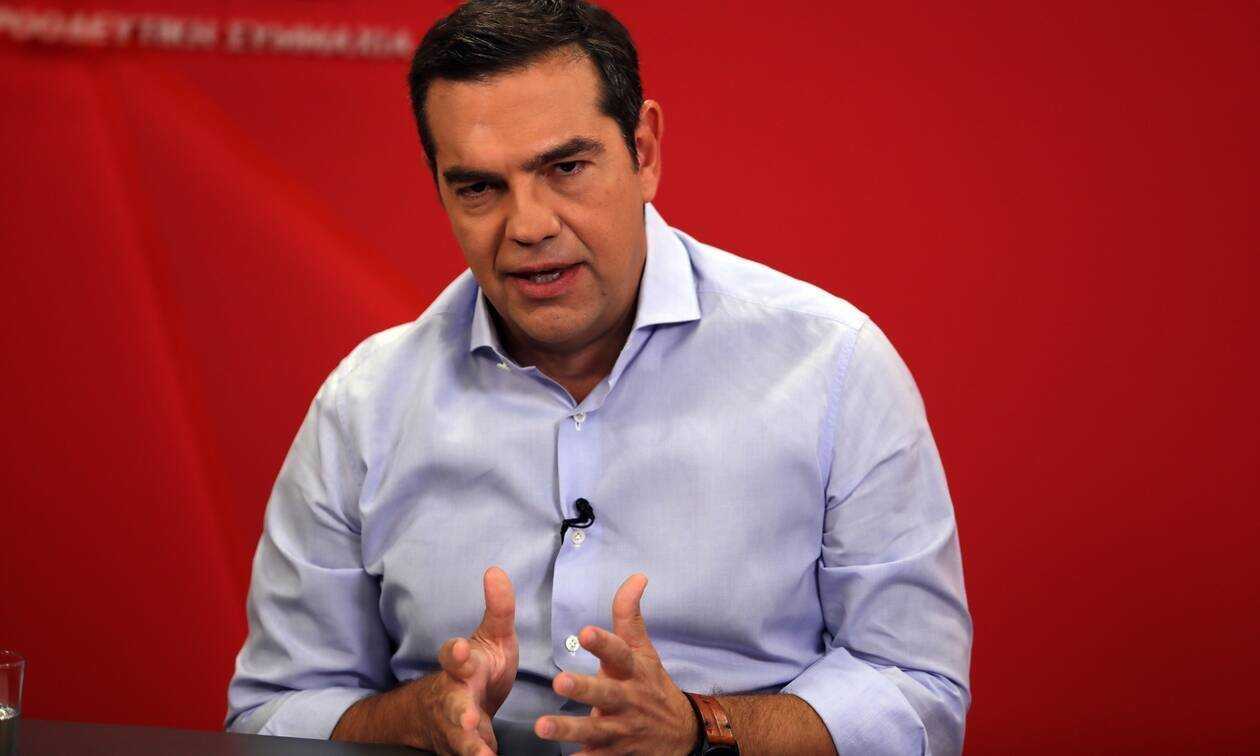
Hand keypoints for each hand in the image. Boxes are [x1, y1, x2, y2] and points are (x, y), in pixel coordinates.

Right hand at [420, 566, 518, 754]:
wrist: (459, 710)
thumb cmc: (481, 668)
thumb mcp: (493, 637)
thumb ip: (498, 608)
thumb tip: (496, 570)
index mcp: (462, 665)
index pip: (452, 656)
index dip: (456, 654)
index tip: (462, 651)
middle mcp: (453, 695)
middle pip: (450, 703)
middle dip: (458, 711)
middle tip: (468, 718)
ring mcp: (454, 725)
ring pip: (456, 736)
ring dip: (467, 744)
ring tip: (479, 752)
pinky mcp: (461, 748)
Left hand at [534, 574, 696, 754]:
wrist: (681, 734)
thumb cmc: (652, 684)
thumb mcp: (645, 650)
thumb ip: (630, 615)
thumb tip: (637, 576)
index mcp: (633, 670)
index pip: (620, 652)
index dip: (603, 642)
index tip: (584, 631)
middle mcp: (628, 699)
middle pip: (606, 694)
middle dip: (584, 689)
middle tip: (560, 680)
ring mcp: (622, 730)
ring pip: (595, 730)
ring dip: (569, 729)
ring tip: (542, 726)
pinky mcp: (615, 754)